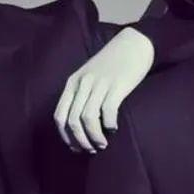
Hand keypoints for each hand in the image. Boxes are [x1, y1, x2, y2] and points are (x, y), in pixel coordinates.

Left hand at [54, 27, 153, 152]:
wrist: (133, 44)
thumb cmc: (112, 63)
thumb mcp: (89, 75)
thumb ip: (81, 94)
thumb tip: (79, 124)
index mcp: (73, 83)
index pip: (60, 115)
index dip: (65, 136)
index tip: (75, 147)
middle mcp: (83, 84)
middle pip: (73, 120)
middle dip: (80, 140)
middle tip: (90, 149)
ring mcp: (100, 84)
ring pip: (88, 118)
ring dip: (93, 137)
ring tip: (101, 144)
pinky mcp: (117, 86)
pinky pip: (108, 111)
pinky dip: (109, 125)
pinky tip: (113, 129)